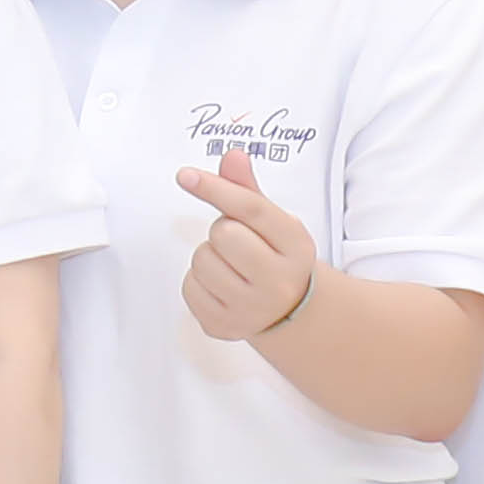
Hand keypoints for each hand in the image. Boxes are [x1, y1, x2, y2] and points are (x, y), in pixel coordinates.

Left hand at [172, 159, 323, 347]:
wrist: (288, 311)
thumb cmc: (274, 256)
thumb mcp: (272, 222)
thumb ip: (248, 190)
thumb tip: (232, 156)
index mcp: (297, 246)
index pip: (251, 209)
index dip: (216, 188)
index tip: (186, 176)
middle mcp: (279, 281)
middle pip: (223, 234)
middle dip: (221, 231)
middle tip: (237, 244)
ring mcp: (252, 309)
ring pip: (202, 260)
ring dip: (208, 256)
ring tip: (230, 266)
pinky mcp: (225, 327)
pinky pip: (189, 288)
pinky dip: (197, 281)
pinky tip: (221, 286)